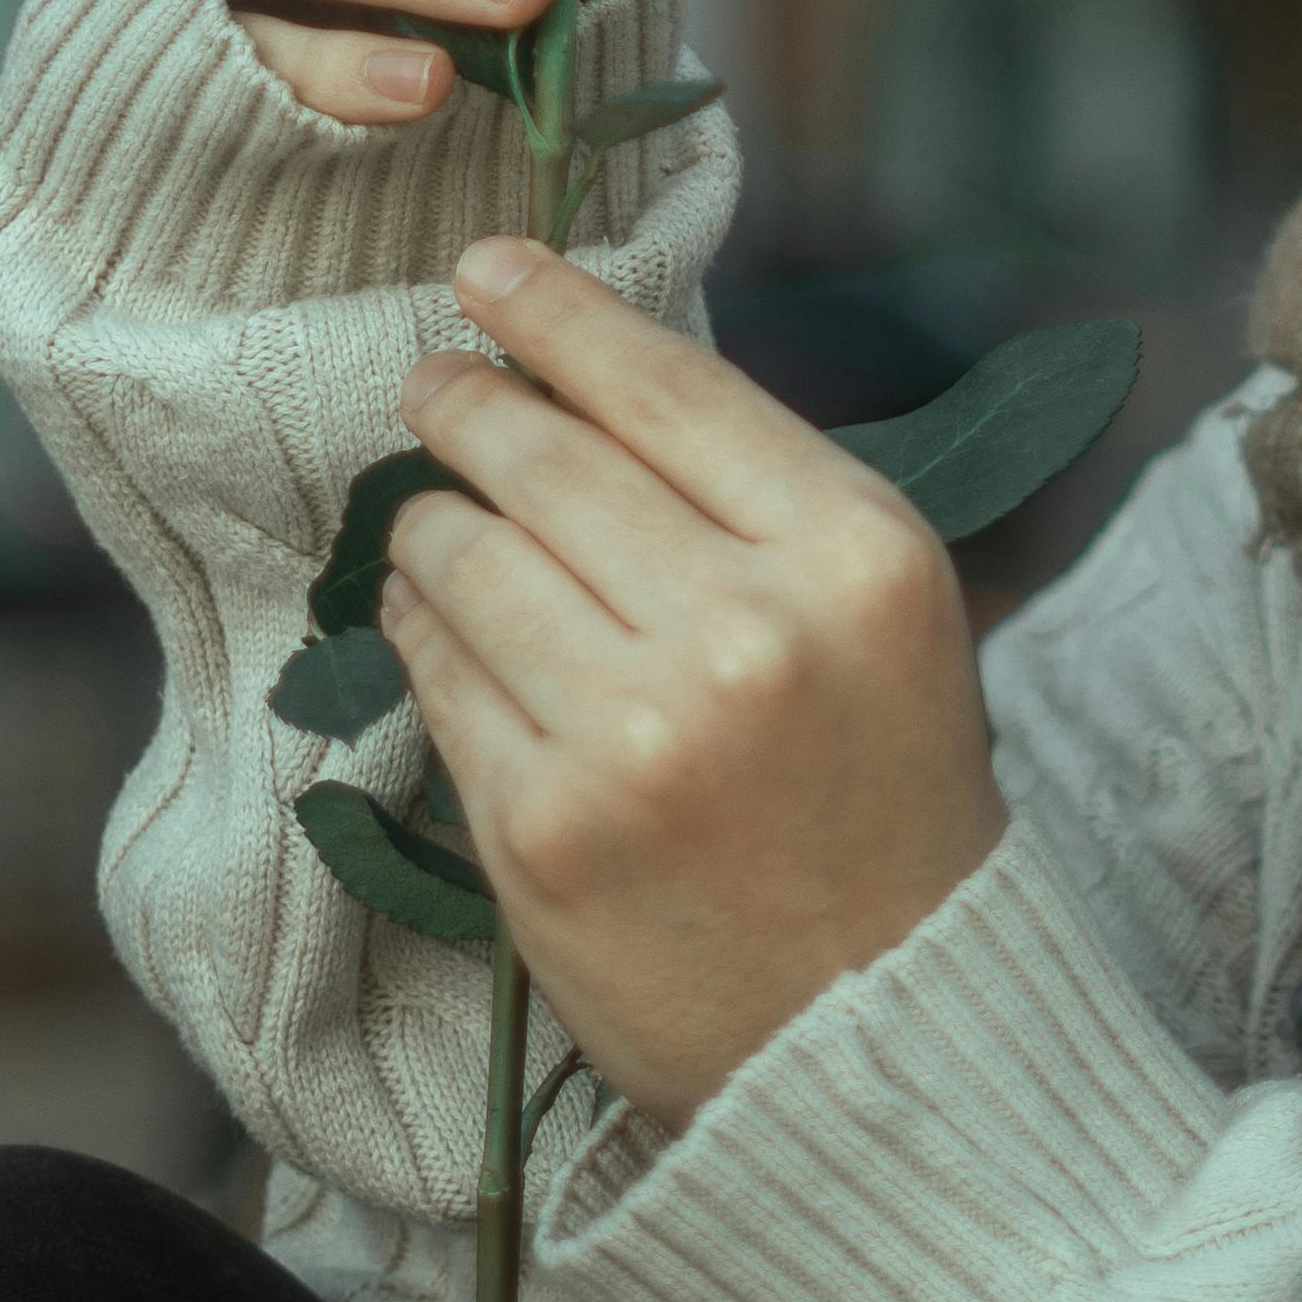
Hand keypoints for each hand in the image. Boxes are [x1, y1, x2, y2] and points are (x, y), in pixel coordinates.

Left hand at [380, 234, 1006, 1122]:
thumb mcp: (883, 614)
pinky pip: (438, 675)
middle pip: (550, 460)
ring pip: (469, 555)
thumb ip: (759, 496)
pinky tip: (428, 613)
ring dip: (432, 518)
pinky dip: (418, 626)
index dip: (562, 313)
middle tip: (430, 378)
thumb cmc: (880, 799)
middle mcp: (748, 634)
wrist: (877, 1032)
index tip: (492, 268)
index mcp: (857, 558)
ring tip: (436, 514)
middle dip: (468, 401)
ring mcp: (635, 736)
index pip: (671, 388)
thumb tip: (586, 374)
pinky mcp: (541, 829)